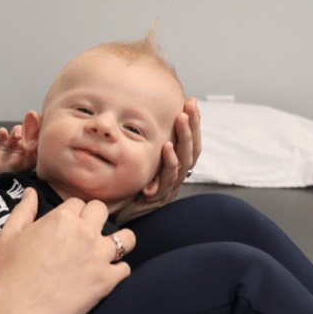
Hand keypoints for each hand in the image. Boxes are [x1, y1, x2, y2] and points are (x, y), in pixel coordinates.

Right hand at [0, 125, 35, 173]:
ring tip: (17, 136)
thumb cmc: (12, 172)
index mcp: (31, 150)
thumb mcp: (26, 165)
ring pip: (17, 129)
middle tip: (28, 134)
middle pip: (28, 131)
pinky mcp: (1, 141)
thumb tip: (35, 147)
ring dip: (17, 130)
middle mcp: (22, 144)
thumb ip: (31, 156)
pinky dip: (2, 131)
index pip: (37, 138)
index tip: (37, 135)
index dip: (38, 134)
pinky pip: (2, 132)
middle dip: (28, 130)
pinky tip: (3, 134)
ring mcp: (12, 142)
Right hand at [0, 188, 133, 313]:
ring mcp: (99, 256)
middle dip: (95, 219)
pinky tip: (105, 275)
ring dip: (118, 242)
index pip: (78, 202)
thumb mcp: (8, 235)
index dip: (72, 213)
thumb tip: (31, 192)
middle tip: (86, 235)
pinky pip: (125, 269)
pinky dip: (118, 271)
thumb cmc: (9, 274)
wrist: (17, 312)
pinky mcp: (106, 281)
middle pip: (102, 211)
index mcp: (62, 217)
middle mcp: (85, 232)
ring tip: (106, 251)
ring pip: (126, 238)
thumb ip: (23, 209)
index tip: (67, 225)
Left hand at [118, 97, 201, 221]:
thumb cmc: (130, 184)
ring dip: (183, 138)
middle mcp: (177, 175)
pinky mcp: (160, 196)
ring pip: (184, 161)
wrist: (119, 212)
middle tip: (189, 105)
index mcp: (175, 165)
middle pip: (192, 148)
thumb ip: (147, 140)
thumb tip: (144, 109)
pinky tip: (167, 146)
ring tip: (180, 119)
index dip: (193, 122)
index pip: (190, 141)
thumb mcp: (142, 158)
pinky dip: (169, 161)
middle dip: (192, 125)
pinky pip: (168, 177)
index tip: (190, 101)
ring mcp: (170, 185)